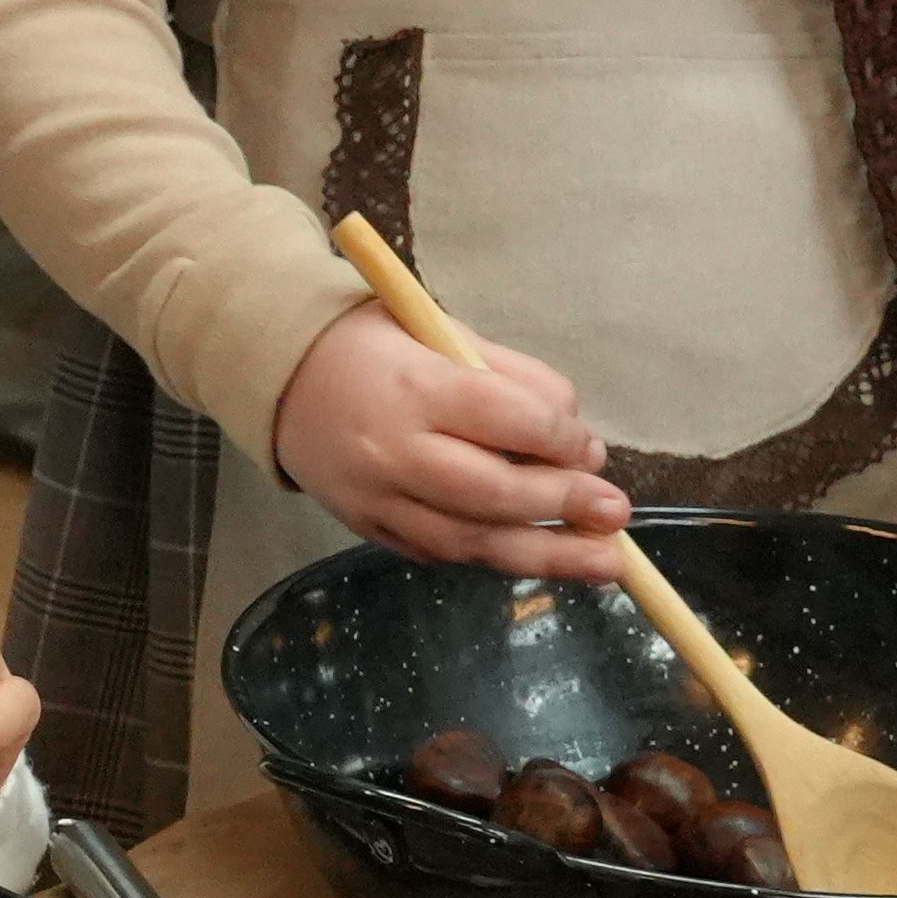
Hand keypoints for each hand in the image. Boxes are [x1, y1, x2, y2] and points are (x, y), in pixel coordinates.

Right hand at [266, 300, 629, 581]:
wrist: (281, 374)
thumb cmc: (376, 345)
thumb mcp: (445, 333)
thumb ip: (514, 379)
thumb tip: (579, 442)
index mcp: (416, 385)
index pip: (506, 419)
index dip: (561, 440)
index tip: (590, 450)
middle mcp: (394, 449)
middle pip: (493, 492)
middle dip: (564, 506)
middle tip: (615, 513)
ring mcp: (376, 497)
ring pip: (471, 540)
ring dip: (546, 555)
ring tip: (604, 563)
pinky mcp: (366, 527)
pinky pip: (439, 551)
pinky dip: (490, 553)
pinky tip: (533, 553)